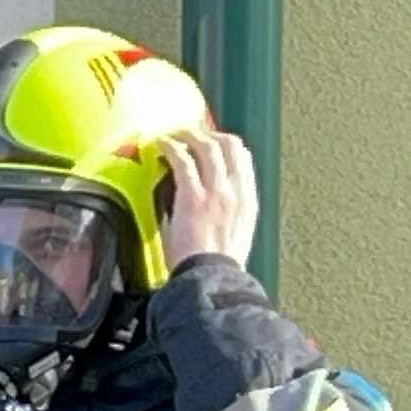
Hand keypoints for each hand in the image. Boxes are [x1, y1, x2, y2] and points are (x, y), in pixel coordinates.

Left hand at [159, 129, 260, 270]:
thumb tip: (208, 205)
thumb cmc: (217, 266)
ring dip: (189, 135)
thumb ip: (227, 213)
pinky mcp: (193, 196)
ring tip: (174, 133)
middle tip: (191, 132)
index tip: (211, 142)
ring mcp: (217, 192)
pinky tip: (161, 145)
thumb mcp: (235, 236)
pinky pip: (182, 160)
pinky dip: (171, 148)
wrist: (211, 279)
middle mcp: (237, 191)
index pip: (243, 160)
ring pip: (207, 147)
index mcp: (248, 201)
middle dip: (209, 134)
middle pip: (229, 145)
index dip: (226, 145)